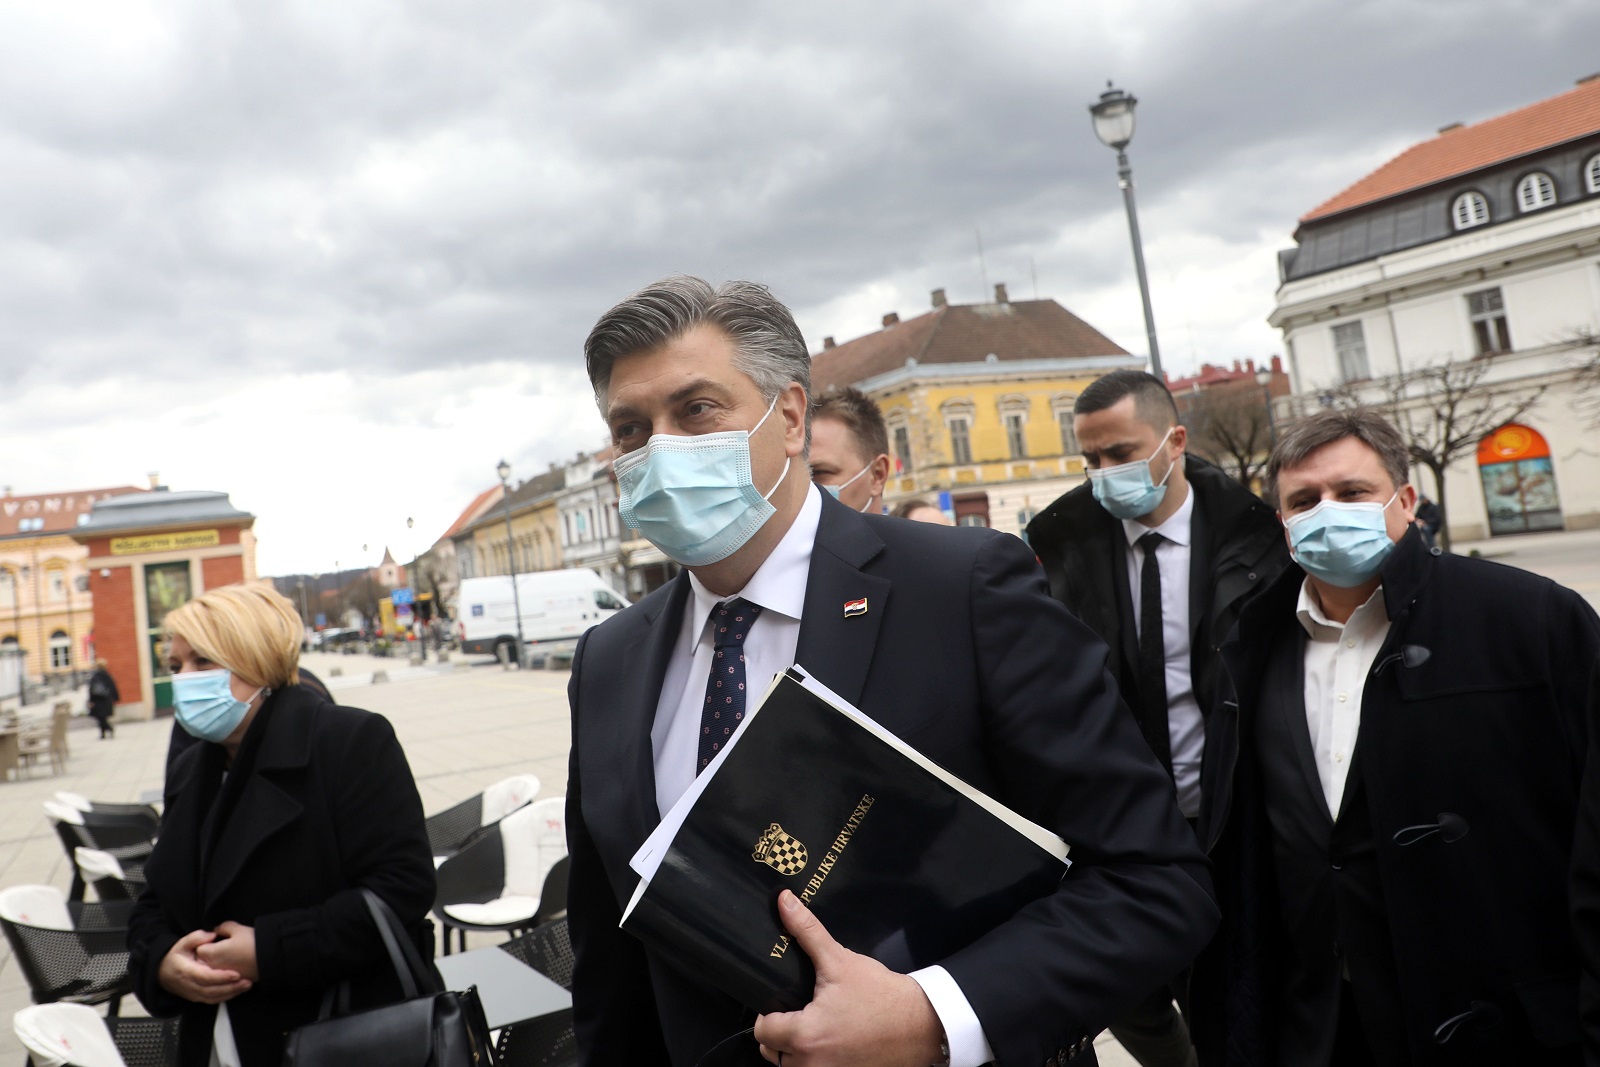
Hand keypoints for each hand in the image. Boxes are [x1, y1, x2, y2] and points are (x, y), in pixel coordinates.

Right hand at [159, 929, 252, 1004]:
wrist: (161, 973)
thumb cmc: (175, 957)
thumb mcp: (181, 943)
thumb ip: (196, 937)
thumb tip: (211, 935)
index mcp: (186, 971)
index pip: (205, 977)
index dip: (221, 977)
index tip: (236, 974)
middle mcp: (189, 985)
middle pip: (212, 991)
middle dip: (231, 987)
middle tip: (247, 981)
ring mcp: (193, 994)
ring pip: (213, 998)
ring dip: (231, 993)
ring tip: (247, 985)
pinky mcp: (197, 998)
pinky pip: (212, 1000)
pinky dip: (226, 997)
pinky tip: (238, 990)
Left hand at [196, 921, 259, 981]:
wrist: (270, 959)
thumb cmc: (253, 943)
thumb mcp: (237, 928)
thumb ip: (223, 927)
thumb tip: (218, 930)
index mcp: (210, 954)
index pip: (198, 948)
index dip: (205, 941)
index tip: (214, 938)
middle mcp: (212, 968)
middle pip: (202, 962)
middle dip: (207, 954)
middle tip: (220, 946)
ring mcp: (221, 978)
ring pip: (211, 972)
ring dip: (215, 965)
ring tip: (227, 957)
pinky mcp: (232, 984)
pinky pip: (221, 980)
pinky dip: (224, 974)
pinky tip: (233, 967)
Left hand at [753, 891, 945, 1065]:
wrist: (922, 1025)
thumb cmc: (882, 996)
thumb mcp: (840, 961)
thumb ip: (807, 932)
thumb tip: (784, 902)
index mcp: (805, 1036)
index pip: (762, 1030)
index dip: (769, 1012)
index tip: (782, 1002)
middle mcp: (812, 1064)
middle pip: (771, 1052)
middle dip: (779, 1033)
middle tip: (798, 1012)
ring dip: (795, 1051)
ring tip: (814, 1026)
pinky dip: (817, 1060)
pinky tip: (831, 1041)